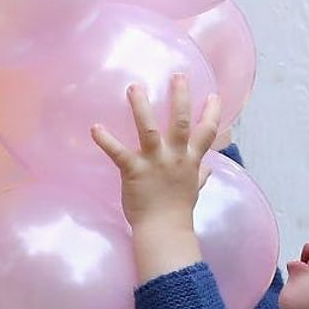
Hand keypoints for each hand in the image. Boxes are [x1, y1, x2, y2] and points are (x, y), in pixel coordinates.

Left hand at [91, 75, 221, 230]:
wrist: (164, 232)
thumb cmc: (178, 213)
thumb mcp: (193, 191)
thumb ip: (200, 176)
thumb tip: (209, 169)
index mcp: (190, 161)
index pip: (206, 134)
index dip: (212, 114)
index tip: (213, 95)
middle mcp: (175, 158)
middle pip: (180, 123)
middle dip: (180, 98)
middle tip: (177, 75)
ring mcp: (154, 164)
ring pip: (149, 130)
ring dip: (142, 107)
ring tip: (135, 88)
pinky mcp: (134, 172)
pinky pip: (118, 153)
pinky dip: (106, 140)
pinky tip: (95, 128)